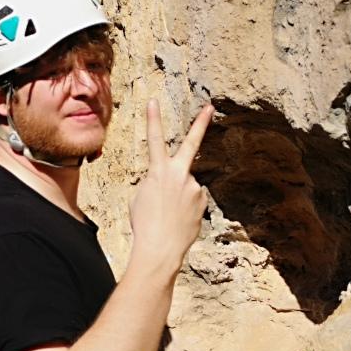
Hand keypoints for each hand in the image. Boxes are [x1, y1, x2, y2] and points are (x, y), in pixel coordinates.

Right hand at [129, 100, 212, 267]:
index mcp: (158, 171)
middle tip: (210, 107)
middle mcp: (179, 174)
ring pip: (187, 185)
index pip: (154, 139)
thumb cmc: (144, 224)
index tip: (153, 101)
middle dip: (200, 123)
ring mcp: (195, 187)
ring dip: (179, 197)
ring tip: (168, 215)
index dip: (153, 119)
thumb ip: (155, 181)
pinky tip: (178, 220)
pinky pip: (193, 199)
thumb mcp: (140, 196)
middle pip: (191, 143)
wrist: (160, 248)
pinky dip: (186, 208)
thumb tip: (171, 180)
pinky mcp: (203, 200)